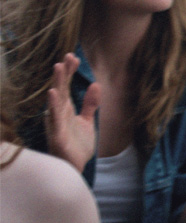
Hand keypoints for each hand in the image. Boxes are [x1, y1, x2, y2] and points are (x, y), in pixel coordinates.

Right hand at [46, 54, 100, 172]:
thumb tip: (95, 85)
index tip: (73, 57)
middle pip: (61, 89)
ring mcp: (56, 123)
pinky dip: (53, 105)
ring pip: (56, 100)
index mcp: (66, 110)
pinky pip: (54, 118)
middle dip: (63, 73)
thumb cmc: (76, 145)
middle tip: (67, 56)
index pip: (67, 87)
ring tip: (58, 67)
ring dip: (57, 83)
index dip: (69, 72)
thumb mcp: (87, 121)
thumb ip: (90, 104)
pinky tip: (53, 93)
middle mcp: (59, 114)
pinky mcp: (57, 134)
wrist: (75, 166)